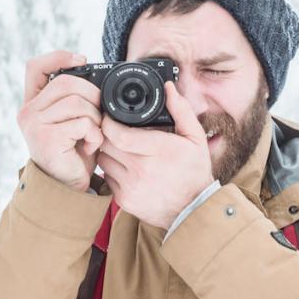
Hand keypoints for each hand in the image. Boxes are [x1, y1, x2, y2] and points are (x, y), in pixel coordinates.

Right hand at [16, 50, 104, 192]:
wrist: (68, 187)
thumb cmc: (73, 153)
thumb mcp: (72, 119)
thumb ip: (74, 97)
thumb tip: (92, 73)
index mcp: (32, 103)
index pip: (36, 67)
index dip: (58, 57)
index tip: (81, 60)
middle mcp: (28, 112)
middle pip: (66, 81)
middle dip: (92, 94)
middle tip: (98, 115)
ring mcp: (34, 125)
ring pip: (77, 102)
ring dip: (95, 118)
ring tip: (94, 134)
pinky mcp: (46, 139)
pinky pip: (82, 122)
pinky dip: (94, 134)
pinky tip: (90, 145)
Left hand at [96, 81, 214, 229]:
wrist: (192, 211)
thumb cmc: (194, 173)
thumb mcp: (195, 138)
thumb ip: (181, 111)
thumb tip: (168, 88)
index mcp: (159, 150)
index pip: (118, 134)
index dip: (108, 122)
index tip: (110, 116)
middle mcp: (142, 170)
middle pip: (107, 144)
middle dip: (108, 135)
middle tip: (116, 130)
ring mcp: (131, 187)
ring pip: (103, 160)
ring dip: (108, 152)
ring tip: (122, 149)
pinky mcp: (124, 200)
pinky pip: (107, 178)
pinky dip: (111, 171)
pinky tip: (125, 167)